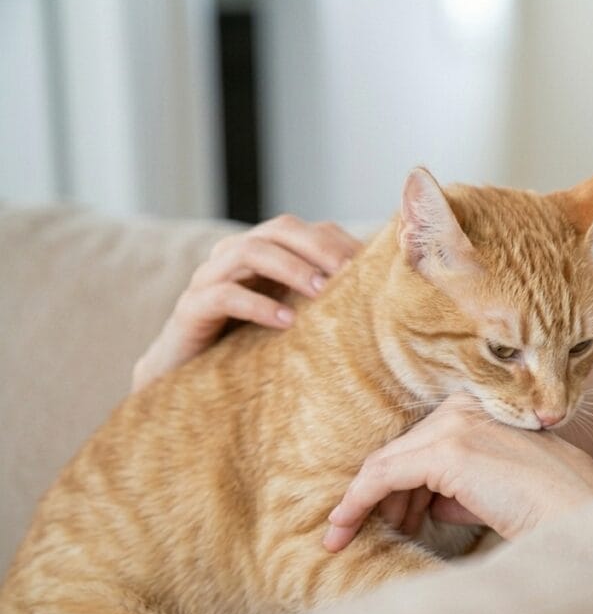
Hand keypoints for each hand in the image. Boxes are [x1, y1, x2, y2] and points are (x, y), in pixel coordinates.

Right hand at [131, 214, 362, 390]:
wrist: (187, 385)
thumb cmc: (250, 350)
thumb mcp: (294, 321)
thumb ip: (324, 303)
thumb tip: (383, 302)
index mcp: (265, 254)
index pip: (307, 229)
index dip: (339, 241)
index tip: (371, 266)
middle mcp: (235, 256)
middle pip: (280, 229)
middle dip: (319, 247)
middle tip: (349, 273)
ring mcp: (209, 278)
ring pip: (249, 251)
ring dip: (291, 268)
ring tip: (321, 293)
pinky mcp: (190, 308)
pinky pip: (223, 294)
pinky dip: (258, 305)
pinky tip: (286, 323)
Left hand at [322, 392, 592, 551]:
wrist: (576, 516)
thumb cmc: (546, 509)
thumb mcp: (493, 490)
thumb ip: (457, 488)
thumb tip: (430, 502)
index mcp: (477, 409)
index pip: (420, 445)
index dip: (397, 487)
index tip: (385, 518)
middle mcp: (462, 409)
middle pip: (399, 454)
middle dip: (382, 499)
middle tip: (377, 534)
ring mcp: (453, 426)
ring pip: (385, 465)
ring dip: (367, 505)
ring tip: (353, 539)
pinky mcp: (444, 451)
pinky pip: (381, 478)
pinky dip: (355, 503)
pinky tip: (340, 528)